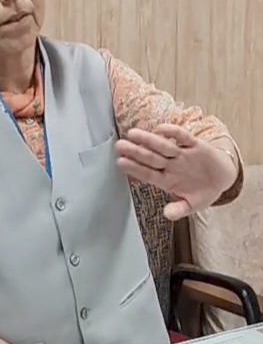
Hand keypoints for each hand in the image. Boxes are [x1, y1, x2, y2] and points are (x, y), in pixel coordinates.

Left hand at [115, 124, 237, 220]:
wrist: (224, 179)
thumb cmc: (203, 191)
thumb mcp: (192, 205)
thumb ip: (179, 209)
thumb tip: (167, 214)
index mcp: (168, 181)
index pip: (148, 174)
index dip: (134, 168)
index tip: (120, 163)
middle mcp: (172, 166)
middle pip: (151, 158)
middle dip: (135, 152)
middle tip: (119, 145)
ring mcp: (183, 155)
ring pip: (163, 146)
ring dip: (149, 140)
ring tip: (133, 133)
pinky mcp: (196, 146)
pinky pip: (183, 137)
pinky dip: (173, 132)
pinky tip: (160, 129)